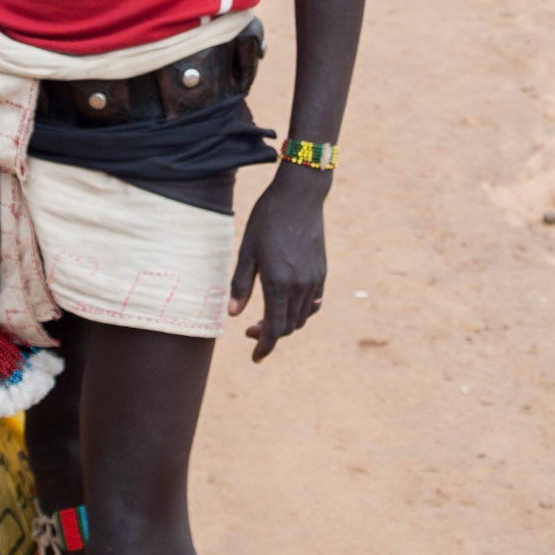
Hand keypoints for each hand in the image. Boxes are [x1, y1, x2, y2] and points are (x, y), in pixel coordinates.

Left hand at [228, 164, 330, 360]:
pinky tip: (289, 305)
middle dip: (270, 335)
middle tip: (249, 329)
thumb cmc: (267, 220)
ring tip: (266, 317)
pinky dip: (302, 312)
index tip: (255, 357)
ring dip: (285, 324)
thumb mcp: (246, 251)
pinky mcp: (322, 272)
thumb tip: (233, 315)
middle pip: (288, 327)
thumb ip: (240, 285)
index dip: (263, 346)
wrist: (299, 196)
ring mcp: (314, 280)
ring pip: (302, 317)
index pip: (273, 329)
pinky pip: (314, 303)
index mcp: (278, 283)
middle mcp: (300, 287)